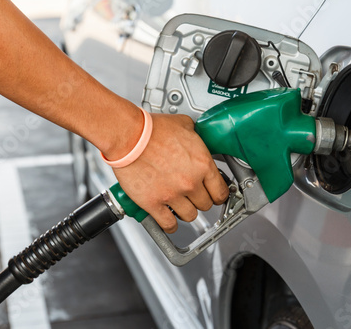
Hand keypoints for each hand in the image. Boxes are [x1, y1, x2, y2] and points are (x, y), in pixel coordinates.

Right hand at [112, 113, 228, 232]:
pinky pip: (168, 224)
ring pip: (190, 216)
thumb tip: (196, 141)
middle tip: (194, 196)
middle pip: (206, 204)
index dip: (218, 194)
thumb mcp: (184, 125)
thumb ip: (195, 138)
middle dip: (201, 200)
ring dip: (186, 212)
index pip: (221, 191)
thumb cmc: (152, 130)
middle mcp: (190, 182)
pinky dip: (170, 225)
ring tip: (181, 206)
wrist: (129, 136)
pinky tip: (169, 220)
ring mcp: (173, 195)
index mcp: (202, 164)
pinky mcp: (154, 203)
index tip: (215, 195)